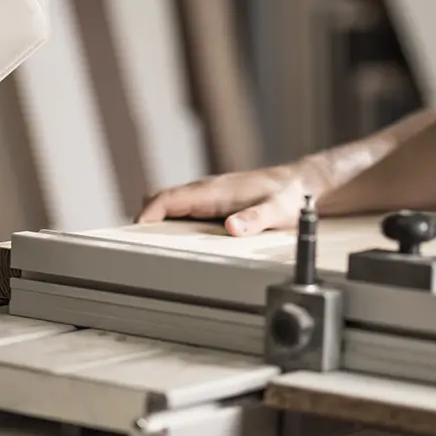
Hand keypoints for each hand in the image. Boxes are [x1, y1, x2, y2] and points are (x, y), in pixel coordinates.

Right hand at [136, 158, 329, 235]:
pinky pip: (185, 211)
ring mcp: (210, 196)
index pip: (169, 197)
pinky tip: (178, 244)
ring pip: (173, 205)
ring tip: (148, 250)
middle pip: (163, 201)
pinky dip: (173, 223)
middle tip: (133, 247)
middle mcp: (208, 190)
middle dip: (145, 219)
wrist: (303, 184)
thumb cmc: (290, 196)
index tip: (134, 232)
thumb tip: (232, 228)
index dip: (148, 213)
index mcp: (215, 191)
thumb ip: (255, 219)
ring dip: (158, 222)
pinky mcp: (216, 204)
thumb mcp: (276, 210)